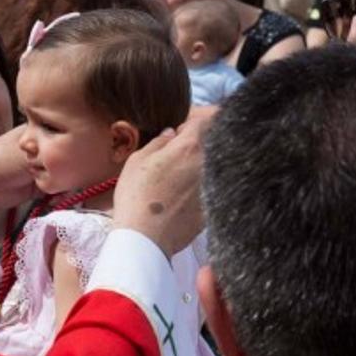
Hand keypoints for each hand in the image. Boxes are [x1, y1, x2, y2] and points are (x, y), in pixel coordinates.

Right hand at [113, 114, 213, 257]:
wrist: (146, 238)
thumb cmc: (137, 197)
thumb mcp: (138, 161)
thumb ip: (158, 142)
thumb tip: (171, 134)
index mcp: (190, 146)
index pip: (206, 118)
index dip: (194, 119)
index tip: (182, 129)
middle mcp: (209, 162)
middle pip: (218, 139)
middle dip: (203, 140)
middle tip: (183, 149)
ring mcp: (216, 185)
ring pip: (219, 163)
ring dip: (204, 163)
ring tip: (182, 173)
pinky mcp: (216, 205)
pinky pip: (216, 186)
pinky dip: (205, 184)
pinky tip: (184, 194)